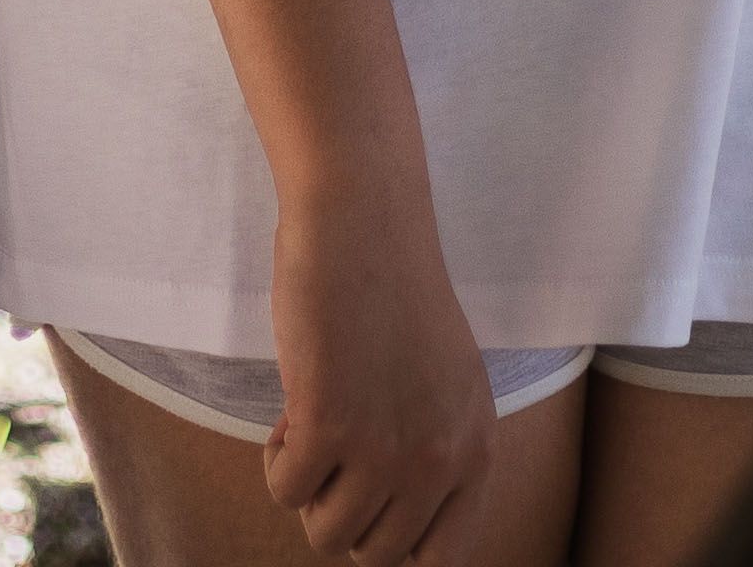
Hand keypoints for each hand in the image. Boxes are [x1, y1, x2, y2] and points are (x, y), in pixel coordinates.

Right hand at [262, 194, 497, 565]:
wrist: (363, 219)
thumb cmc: (393, 291)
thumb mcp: (445, 384)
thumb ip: (435, 449)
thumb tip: (395, 525)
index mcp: (476, 449)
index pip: (442, 558)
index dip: (394, 540)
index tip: (368, 504)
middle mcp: (441, 459)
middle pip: (375, 554)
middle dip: (341, 513)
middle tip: (333, 455)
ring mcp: (387, 447)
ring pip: (326, 533)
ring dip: (307, 488)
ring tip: (313, 428)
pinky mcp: (330, 425)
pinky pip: (284, 490)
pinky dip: (276, 459)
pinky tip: (294, 407)